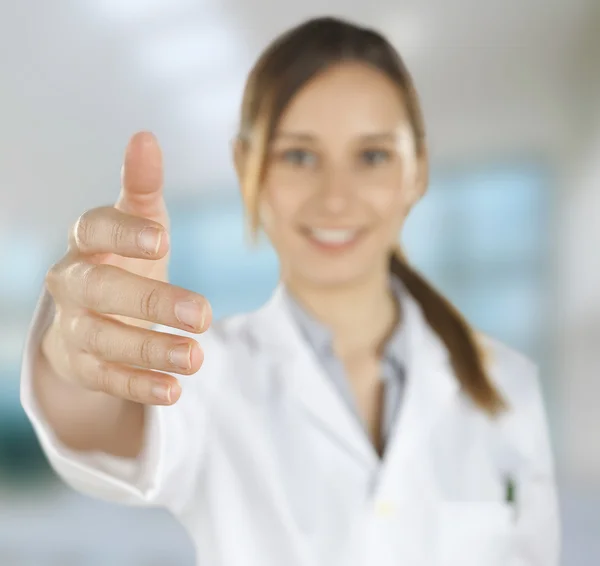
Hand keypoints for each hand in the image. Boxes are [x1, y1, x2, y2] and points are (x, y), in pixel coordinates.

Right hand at [42, 132, 210, 404]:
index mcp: (87, 241)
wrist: (96, 309)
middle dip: (150, 303)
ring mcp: (72, 326)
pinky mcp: (80, 363)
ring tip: (197, 358)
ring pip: (103, 339)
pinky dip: (138, 386)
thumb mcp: (137, 221)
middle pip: (101, 290)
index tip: (163, 241)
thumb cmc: (125, 257)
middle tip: (203, 315)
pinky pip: (106, 377)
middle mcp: (72, 282)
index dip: (123, 234)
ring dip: (150, 350)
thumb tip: (145, 135)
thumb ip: (143, 186)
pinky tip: (173, 390)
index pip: (94, 229)